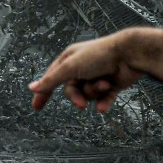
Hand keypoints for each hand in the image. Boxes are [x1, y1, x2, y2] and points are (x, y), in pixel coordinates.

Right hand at [29, 35, 143, 112]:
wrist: (130, 54)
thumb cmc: (99, 55)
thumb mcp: (70, 67)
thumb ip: (51, 80)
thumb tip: (32, 87)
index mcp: (69, 60)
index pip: (51, 78)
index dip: (43, 92)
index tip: (36, 106)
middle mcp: (81, 68)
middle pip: (71, 90)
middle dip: (77, 97)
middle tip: (81, 105)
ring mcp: (96, 77)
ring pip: (88, 94)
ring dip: (95, 92)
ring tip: (104, 84)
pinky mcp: (111, 84)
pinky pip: (103, 99)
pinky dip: (104, 102)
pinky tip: (103, 108)